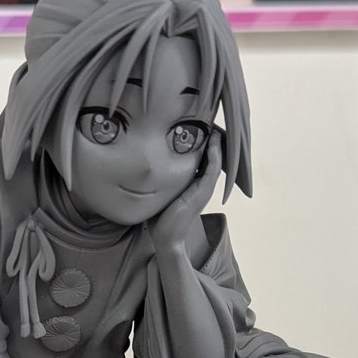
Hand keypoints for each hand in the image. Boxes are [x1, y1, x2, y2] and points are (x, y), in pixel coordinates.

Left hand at [149, 128, 222, 252]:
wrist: (165, 237)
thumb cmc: (159, 218)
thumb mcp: (159, 192)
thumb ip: (157, 179)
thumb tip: (140, 165)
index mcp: (192, 183)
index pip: (201, 157)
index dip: (202, 142)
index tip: (196, 125)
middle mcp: (201, 184)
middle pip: (211, 155)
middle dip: (212, 138)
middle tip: (209, 119)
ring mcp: (204, 187)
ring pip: (216, 158)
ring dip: (217, 142)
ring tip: (215, 125)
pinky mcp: (204, 191)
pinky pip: (213, 167)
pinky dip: (215, 153)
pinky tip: (213, 140)